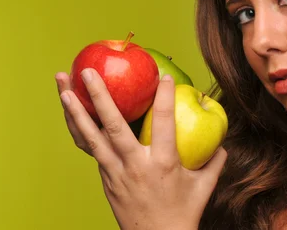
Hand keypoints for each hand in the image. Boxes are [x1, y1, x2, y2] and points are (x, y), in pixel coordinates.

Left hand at [55, 68, 226, 229]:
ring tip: (64, 91)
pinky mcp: (106, 180)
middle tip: (88, 72)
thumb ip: (215, 162)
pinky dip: (81, 131)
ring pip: (92, 139)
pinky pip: (92, 151)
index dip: (164, 97)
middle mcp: (136, 165)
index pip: (165, 122)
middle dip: (100, 97)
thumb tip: (222, 143)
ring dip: (76, 114)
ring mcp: (116, 173)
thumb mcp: (204, 186)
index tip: (163, 76)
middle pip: (114, 126)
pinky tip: (73, 116)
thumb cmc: (183, 213)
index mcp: (163, 163)